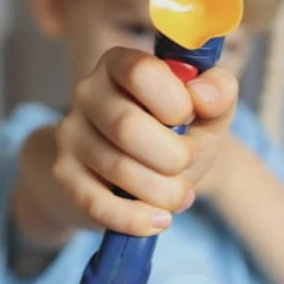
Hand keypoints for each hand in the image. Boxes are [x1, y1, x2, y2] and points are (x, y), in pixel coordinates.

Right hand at [51, 47, 237, 236]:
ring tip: (180, 196)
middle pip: (126, 126)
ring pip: (117, 168)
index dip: (176, 103)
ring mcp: (71, 134)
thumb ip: (219, 93)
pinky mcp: (65, 175)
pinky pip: (97, 203)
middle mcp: (87, 92)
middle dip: (173, 157)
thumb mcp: (205, 114)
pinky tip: (159, 219)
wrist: (136, 179)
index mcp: (120, 64)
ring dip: (162, 192)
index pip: (142, 73)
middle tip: (186, 164)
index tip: (189, 118)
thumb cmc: (174, 138)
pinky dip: (136, 218)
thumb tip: (202, 96)